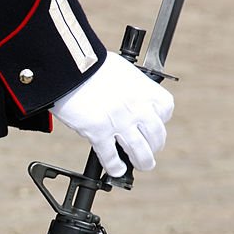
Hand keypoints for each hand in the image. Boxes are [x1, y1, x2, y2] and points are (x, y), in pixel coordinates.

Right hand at [51, 52, 174, 176]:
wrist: (68, 65)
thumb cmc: (90, 63)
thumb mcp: (121, 70)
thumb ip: (128, 87)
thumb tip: (126, 99)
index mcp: (143, 88)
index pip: (165, 110)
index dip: (160, 120)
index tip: (153, 125)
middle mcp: (136, 107)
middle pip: (156, 135)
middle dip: (155, 146)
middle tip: (151, 151)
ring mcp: (119, 121)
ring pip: (139, 151)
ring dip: (143, 161)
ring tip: (143, 165)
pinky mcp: (98, 132)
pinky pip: (111, 156)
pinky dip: (115, 166)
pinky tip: (115, 169)